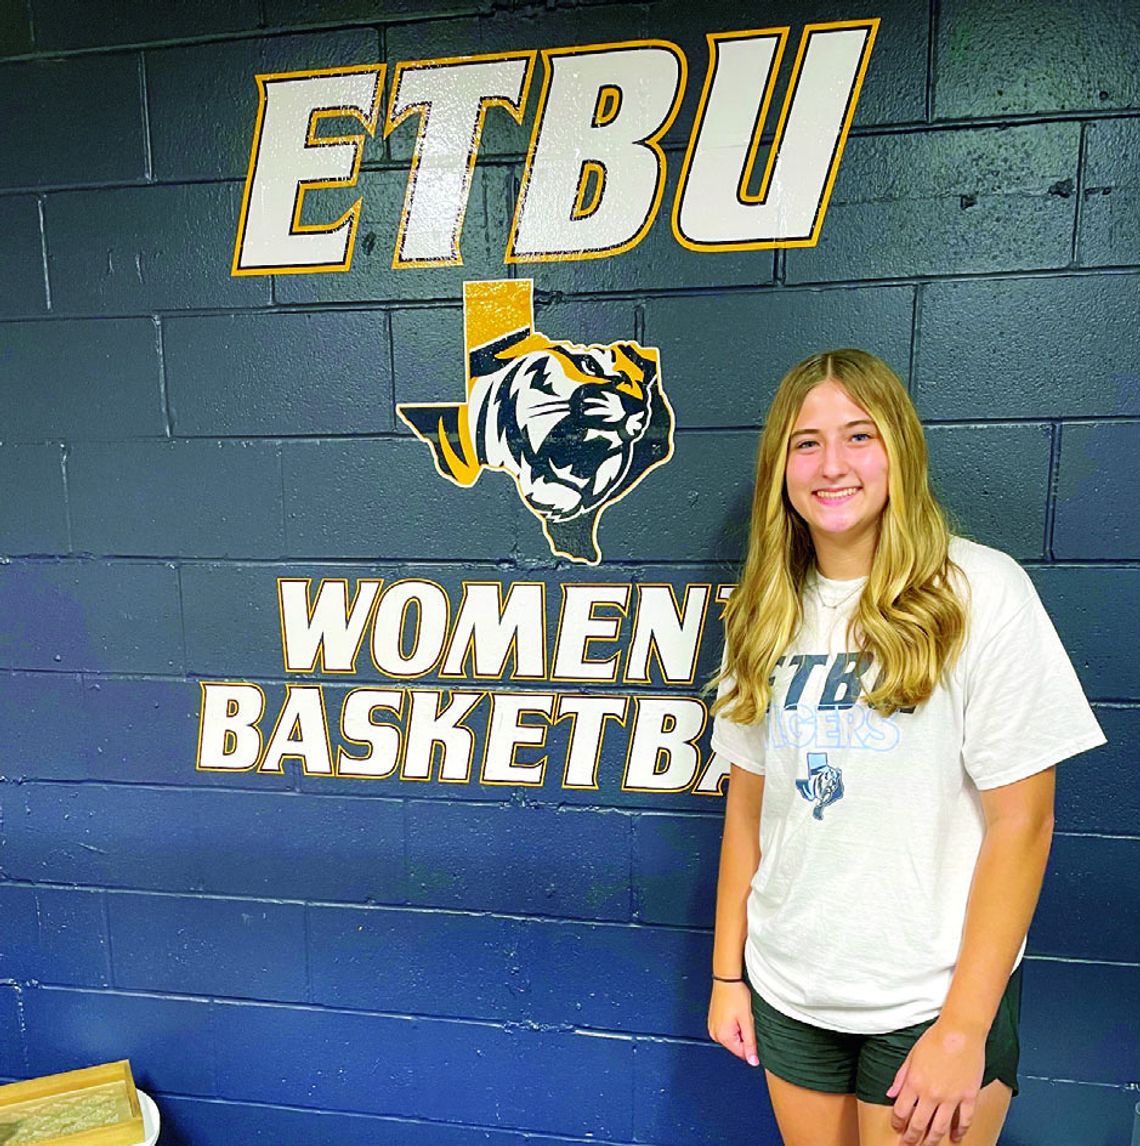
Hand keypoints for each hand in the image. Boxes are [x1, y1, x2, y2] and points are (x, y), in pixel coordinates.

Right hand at [707, 980, 759, 1066]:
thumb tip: (753, 1061)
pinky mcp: (713, 1020)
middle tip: (747, 1019)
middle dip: (744, 1036)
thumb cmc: (736, 995)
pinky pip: (727, 1029)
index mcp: (722, 1036)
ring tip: (740, 1014)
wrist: (727, 979)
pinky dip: (733, 1024)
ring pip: (732, 1037)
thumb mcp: (747, 1020)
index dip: (752, 1044)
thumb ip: (750, 1043)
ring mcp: (712, 1026)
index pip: (742, 1053)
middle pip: (736, 1045)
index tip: (754, 1031)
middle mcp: (715, 1033)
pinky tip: (735, 1012)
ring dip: (739, 1029)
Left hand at [887, 1019, 985, 1144]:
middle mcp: (931, 1094)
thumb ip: (900, 1077)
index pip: (901, 1111)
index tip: (897, 1128)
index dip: (897, 1123)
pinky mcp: (969, 1097)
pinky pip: (965, 1121)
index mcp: (915, 1082)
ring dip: (932, 1141)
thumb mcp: (911, 1055)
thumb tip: (890, 1094)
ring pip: (940, 1128)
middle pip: (919, 1125)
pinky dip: (960, 1132)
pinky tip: (955, 1138)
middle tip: (908, 1145)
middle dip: (911, 1138)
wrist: (960, 1031)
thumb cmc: (934, 1039)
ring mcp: (952, 1098)